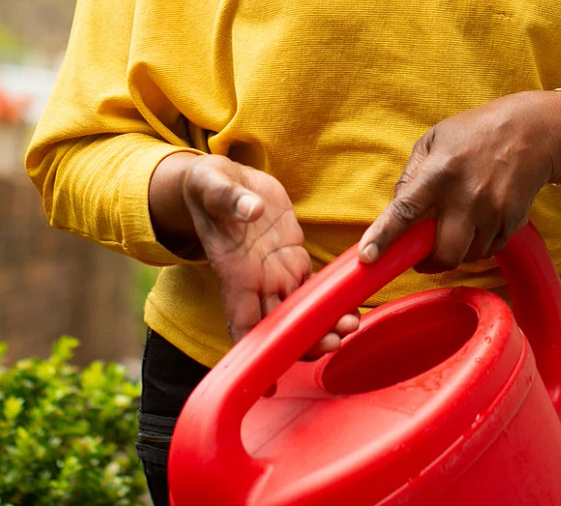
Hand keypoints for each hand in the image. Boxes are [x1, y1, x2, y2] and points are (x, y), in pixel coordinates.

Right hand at [148, 154, 357, 351]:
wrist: (222, 179)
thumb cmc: (208, 187)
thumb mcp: (212, 185)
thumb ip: (230, 199)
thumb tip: (251, 210)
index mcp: (234, 272)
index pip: (241, 322)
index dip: (255, 354)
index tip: (269, 382)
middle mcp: (255, 281)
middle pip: (279, 326)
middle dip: (304, 341)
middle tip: (333, 341)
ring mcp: (275, 272)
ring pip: (301, 312)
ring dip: (323, 325)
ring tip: (352, 325)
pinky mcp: (292, 257)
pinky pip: (314, 287)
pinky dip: (332, 301)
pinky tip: (353, 308)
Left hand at [356, 91, 560, 272]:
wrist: (533, 132)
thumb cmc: (476, 132)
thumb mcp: (434, 139)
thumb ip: (411, 174)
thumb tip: (397, 209)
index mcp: (439, 172)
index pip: (406, 210)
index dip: (384, 237)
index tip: (367, 258)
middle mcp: (466, 196)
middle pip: (443, 253)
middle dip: (430, 261)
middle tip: (424, 253)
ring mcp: (492, 212)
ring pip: (466, 257)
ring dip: (455, 251)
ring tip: (456, 226)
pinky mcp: (512, 222)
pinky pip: (488, 251)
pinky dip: (478, 246)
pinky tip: (479, 221)